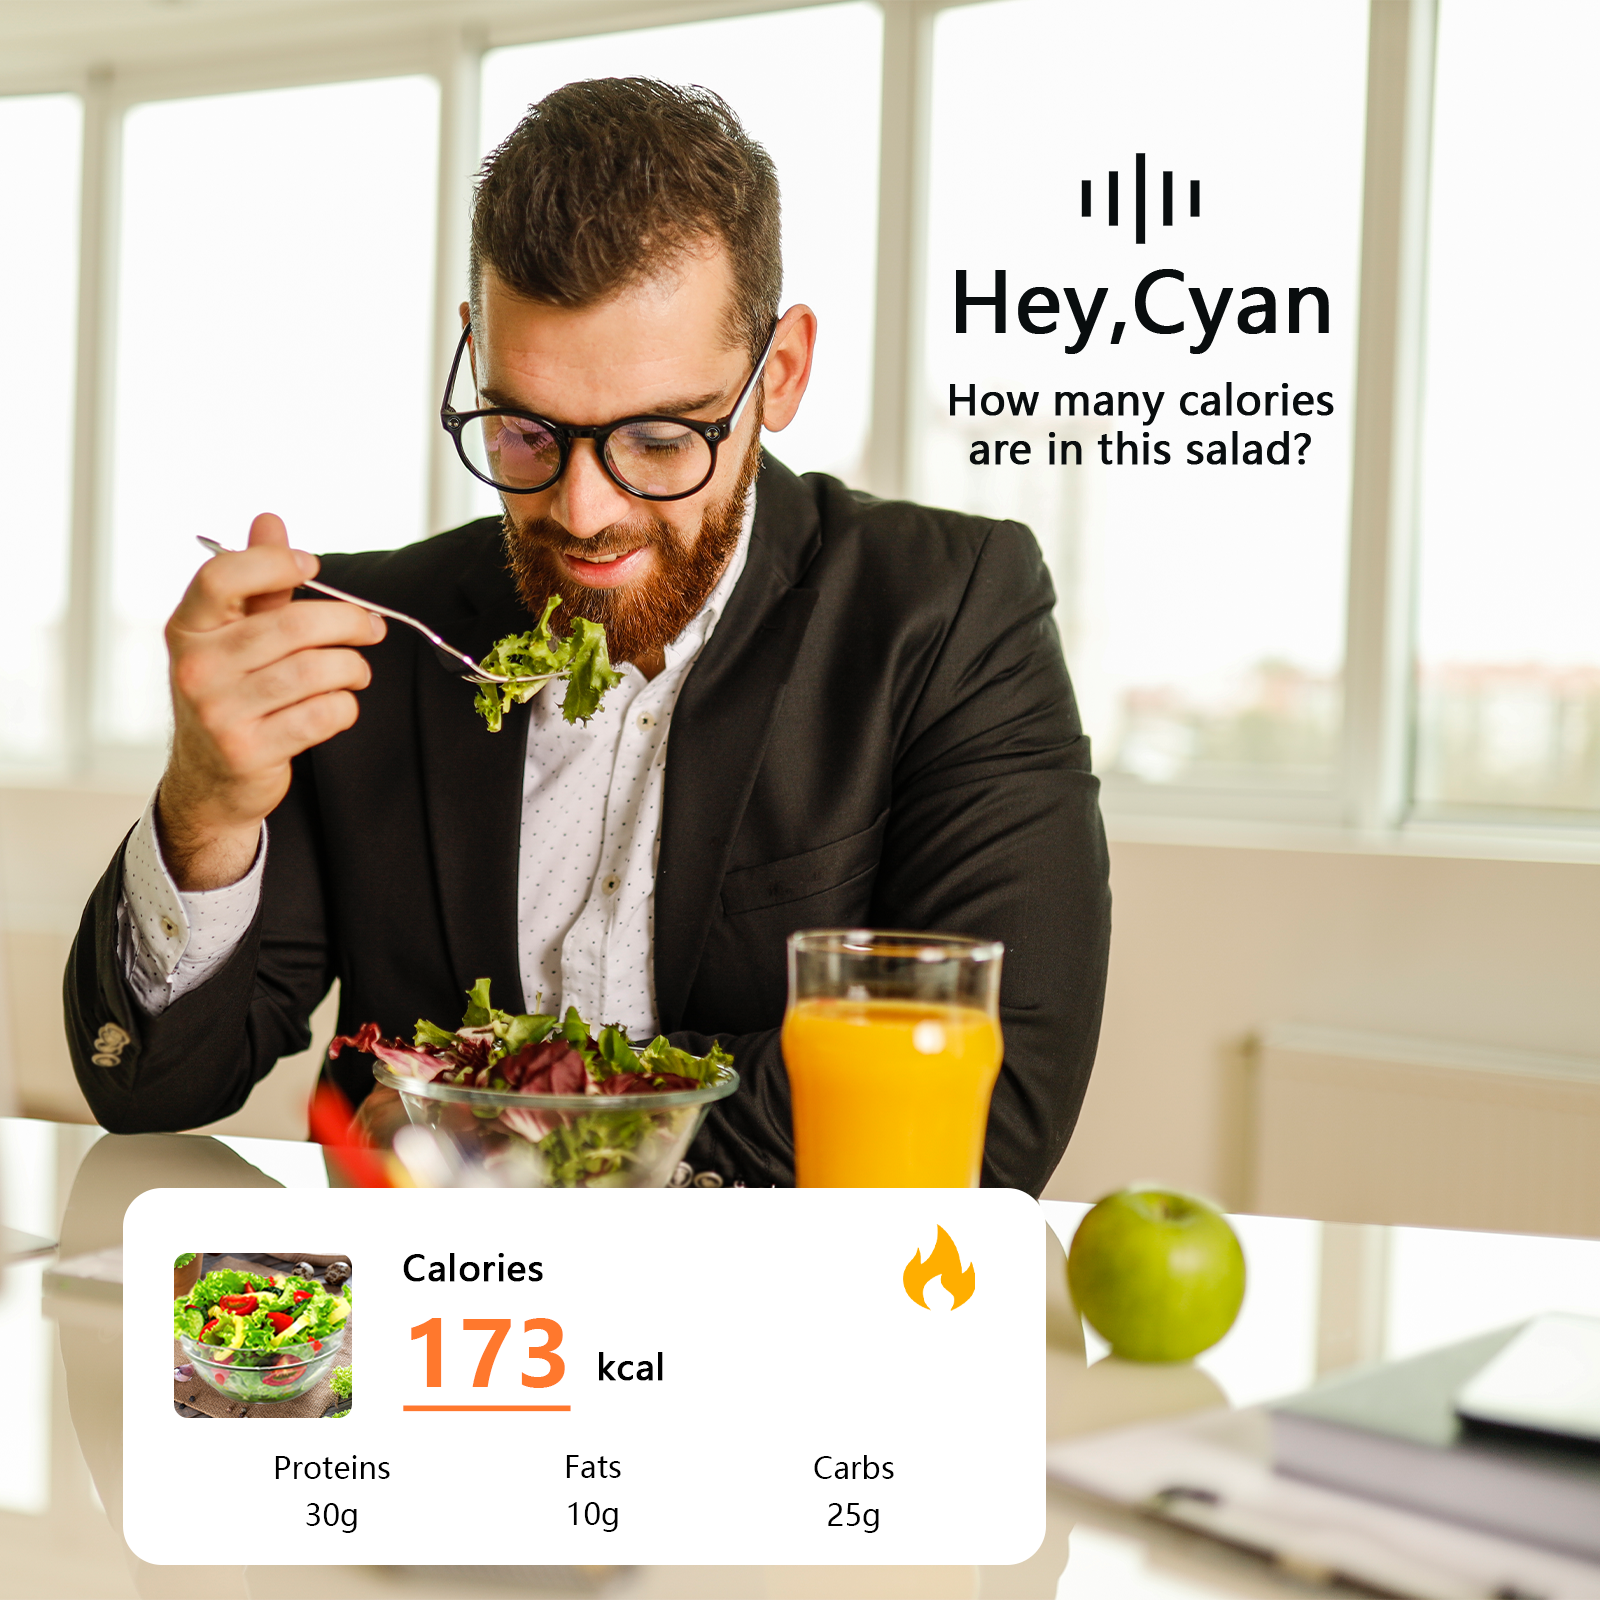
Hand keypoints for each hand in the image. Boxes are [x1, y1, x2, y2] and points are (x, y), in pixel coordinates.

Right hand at [157, 512, 384, 889]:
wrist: (211, 780)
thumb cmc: (232, 694)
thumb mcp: (233, 636)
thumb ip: (256, 582)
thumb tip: (269, 520)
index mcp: (187, 628)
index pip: (222, 577)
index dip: (274, 563)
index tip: (312, 566)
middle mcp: (196, 667)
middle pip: (292, 626)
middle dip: (348, 622)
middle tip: (372, 627)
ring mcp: (219, 711)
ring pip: (316, 671)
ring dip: (352, 668)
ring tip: (356, 671)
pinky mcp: (250, 749)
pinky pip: (323, 713)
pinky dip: (345, 706)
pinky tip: (339, 705)